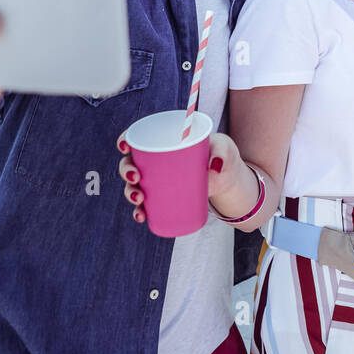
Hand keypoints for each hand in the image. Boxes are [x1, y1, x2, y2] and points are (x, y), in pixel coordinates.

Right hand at [117, 129, 244, 225]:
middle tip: (136, 177)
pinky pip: (146, 205)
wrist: (229, 177)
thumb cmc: (222, 154)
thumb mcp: (224, 147)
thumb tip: (215, 166)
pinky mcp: (164, 197)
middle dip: (126, 171)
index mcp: (165, 140)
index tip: (124, 146)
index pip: (138, 137)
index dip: (125, 140)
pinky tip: (141, 216)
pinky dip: (140, 211)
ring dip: (130, 193)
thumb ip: (221, 151)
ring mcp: (158, 180)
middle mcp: (156, 160)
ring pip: (135, 185)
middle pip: (131, 162)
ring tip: (139, 199)